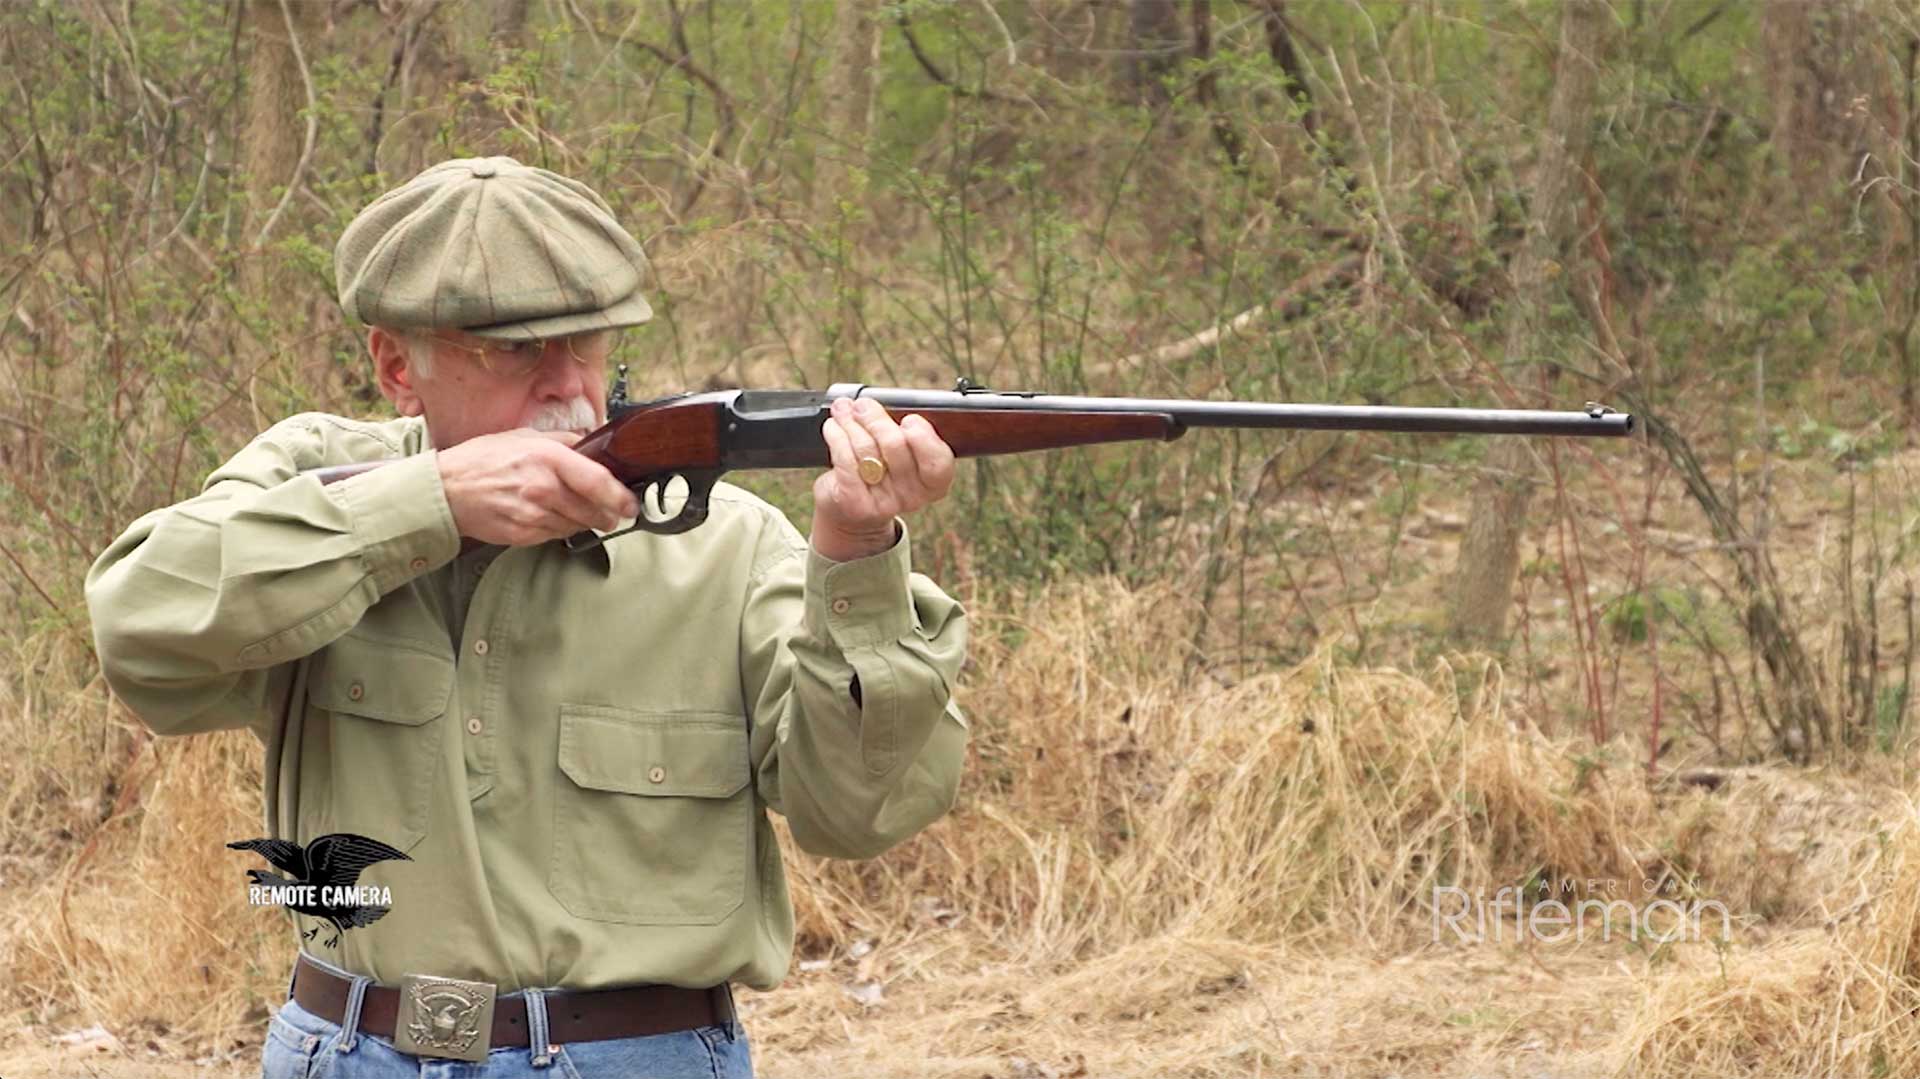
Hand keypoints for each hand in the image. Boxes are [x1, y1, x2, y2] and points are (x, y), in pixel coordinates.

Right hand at [437, 430, 639, 545]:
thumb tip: (594, 445)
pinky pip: (556, 536)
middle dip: (607, 514)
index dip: (621, 497)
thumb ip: (563, 441)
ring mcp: (533, 515)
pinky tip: (549, 516)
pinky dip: (560, 528)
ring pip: (578, 526)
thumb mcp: (524, 436)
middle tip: (610, 512)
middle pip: (594, 511)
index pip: (598, 482)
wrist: (445, 490)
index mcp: (547, 458)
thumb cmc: (482, 459)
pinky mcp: (524, 535)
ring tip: (572, 509)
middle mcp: (542, 488)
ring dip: (583, 521)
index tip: (631, 504)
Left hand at [811, 397, 955, 560]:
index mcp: (932, 483)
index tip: (909, 419)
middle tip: (862, 406)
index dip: (923, 438)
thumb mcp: (900, 456)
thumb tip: (879, 404)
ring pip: (866, 449)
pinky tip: (832, 427)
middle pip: (895, 445)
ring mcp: (883, 503)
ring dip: (850, 422)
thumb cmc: (880, 472)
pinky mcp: (855, 504)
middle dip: (875, 418)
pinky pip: (845, 461)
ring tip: (842, 410)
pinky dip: (837, 436)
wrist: (850, 513)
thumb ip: (903, 433)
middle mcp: (912, 497)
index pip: (938, 462)